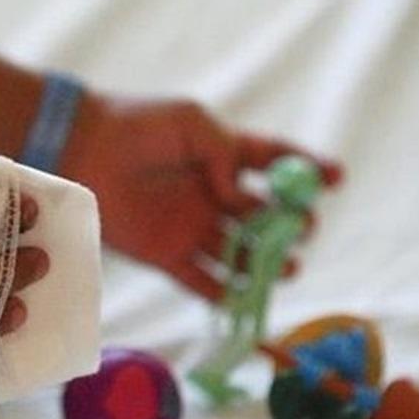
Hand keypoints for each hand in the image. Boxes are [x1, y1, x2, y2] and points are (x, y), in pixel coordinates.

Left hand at [60, 95, 341, 300]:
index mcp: (223, 156)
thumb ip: (226, 153)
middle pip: (265, 218)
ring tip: (283, 264)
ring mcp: (192, 228)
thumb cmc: (136, 125)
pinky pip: (203, 282)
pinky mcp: (167, 255)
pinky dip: (227, 293)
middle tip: (298, 226)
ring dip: (267, 263)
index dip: (308, 172)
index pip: (275, 164)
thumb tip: (241, 197)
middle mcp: (213, 196)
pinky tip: (248, 296)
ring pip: (241, 255)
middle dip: (291, 224)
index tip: (335, 179)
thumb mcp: (193, 122)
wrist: (82, 150)